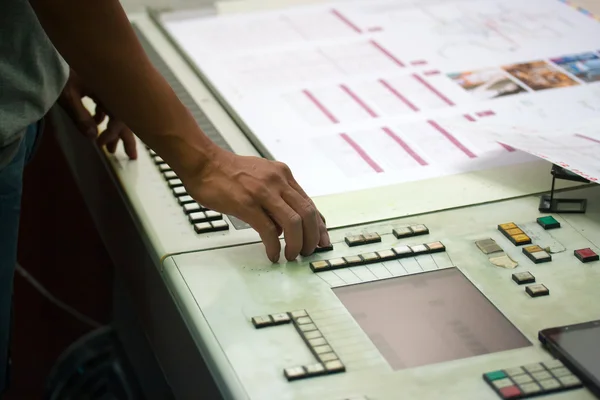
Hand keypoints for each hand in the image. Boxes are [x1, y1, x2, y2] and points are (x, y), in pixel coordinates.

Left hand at [58, 69, 136, 158]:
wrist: (60, 49)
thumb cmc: (62, 71)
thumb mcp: (68, 96)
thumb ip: (80, 117)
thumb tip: (93, 137)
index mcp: (110, 92)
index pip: (120, 118)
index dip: (112, 135)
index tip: (101, 146)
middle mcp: (115, 90)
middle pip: (127, 117)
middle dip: (127, 138)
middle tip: (131, 157)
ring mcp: (110, 88)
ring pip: (119, 112)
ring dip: (115, 130)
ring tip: (110, 147)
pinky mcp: (104, 86)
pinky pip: (111, 104)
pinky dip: (106, 117)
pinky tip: (97, 123)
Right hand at [182, 149, 329, 262]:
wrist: (203, 162)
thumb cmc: (227, 172)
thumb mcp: (261, 176)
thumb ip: (276, 195)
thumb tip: (285, 224)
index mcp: (283, 175)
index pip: (309, 203)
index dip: (319, 225)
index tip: (322, 240)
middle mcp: (277, 181)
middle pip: (307, 213)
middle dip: (312, 237)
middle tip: (308, 252)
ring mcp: (263, 192)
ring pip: (293, 222)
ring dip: (297, 244)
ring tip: (292, 255)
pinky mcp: (247, 204)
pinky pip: (269, 230)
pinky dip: (274, 246)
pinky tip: (273, 254)